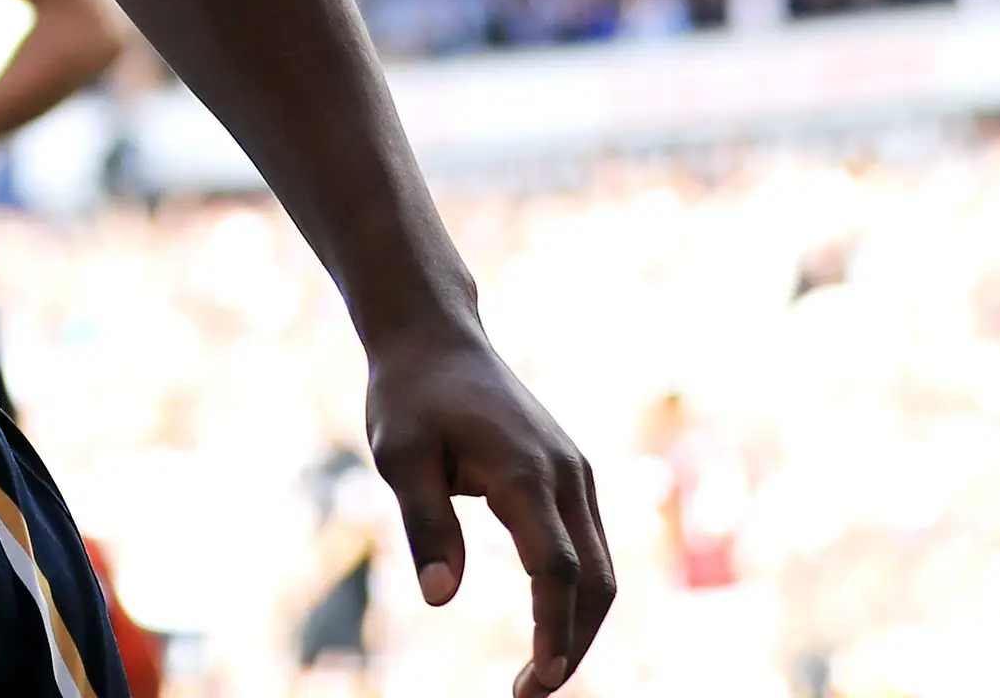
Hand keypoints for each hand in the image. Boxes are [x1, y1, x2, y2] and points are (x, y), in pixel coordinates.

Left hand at [364, 319, 613, 695]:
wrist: (435, 336)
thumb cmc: (409, 395)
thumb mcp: (398, 456)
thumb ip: (425, 525)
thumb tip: (440, 599)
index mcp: (526, 472)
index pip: (556, 571)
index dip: (551, 631)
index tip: (536, 681)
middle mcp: (566, 475)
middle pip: (595, 580)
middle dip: (573, 643)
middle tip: (531, 691)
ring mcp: (576, 474)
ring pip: (601, 567)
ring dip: (579, 622)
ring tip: (539, 670)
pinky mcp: (571, 475)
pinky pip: (589, 545)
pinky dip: (578, 591)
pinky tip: (550, 622)